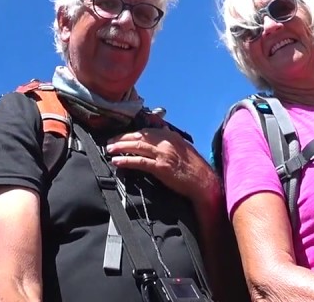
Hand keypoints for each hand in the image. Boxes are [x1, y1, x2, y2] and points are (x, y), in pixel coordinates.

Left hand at [105, 128, 219, 203]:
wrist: (204, 182)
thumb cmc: (194, 168)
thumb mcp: (182, 148)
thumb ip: (170, 140)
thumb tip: (160, 131)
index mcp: (171, 136)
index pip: (146, 131)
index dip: (131, 133)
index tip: (121, 136)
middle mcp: (166, 142)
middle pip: (139, 136)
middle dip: (122, 138)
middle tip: (110, 141)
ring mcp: (163, 154)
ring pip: (137, 146)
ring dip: (121, 147)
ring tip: (110, 150)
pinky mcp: (161, 167)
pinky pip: (140, 162)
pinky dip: (126, 160)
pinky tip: (117, 161)